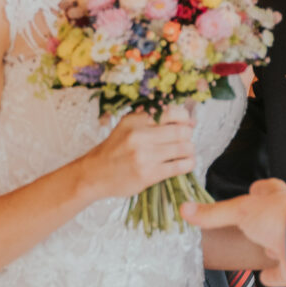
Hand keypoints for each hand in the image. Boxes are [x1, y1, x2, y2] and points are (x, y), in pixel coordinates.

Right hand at [82, 109, 199, 204]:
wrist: (95, 174)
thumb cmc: (114, 150)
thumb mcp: (126, 126)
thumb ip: (150, 119)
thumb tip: (185, 119)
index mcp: (135, 121)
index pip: (171, 112)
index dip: (185, 117)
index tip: (187, 123)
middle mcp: (139, 136)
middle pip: (181, 131)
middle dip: (188, 135)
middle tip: (186, 139)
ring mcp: (145, 156)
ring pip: (184, 148)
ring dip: (190, 150)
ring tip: (186, 152)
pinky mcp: (149, 174)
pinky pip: (180, 167)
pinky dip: (188, 164)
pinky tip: (185, 163)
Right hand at [195, 181, 285, 283]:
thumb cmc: (279, 218)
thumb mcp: (239, 211)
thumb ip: (213, 213)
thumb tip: (186, 209)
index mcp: (277, 197)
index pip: (265, 189)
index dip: (256, 191)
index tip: (246, 193)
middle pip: (270, 216)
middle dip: (259, 221)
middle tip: (243, 225)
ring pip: (276, 241)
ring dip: (265, 245)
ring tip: (250, 248)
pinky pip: (279, 270)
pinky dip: (271, 273)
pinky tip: (263, 274)